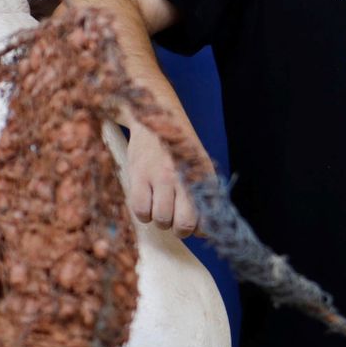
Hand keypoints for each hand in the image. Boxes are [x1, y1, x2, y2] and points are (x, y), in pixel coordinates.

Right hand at [124, 122, 203, 237]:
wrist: (156, 116)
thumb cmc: (179, 147)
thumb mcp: (199, 166)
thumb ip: (204, 195)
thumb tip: (204, 228)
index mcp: (202, 176)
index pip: (206, 217)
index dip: (200, 229)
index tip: (195, 226)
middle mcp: (184, 177)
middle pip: (184, 224)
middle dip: (180, 230)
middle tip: (176, 220)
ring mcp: (160, 176)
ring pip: (161, 219)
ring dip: (160, 219)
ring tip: (160, 205)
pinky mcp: (139, 174)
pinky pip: (140, 210)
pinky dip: (143, 213)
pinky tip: (147, 202)